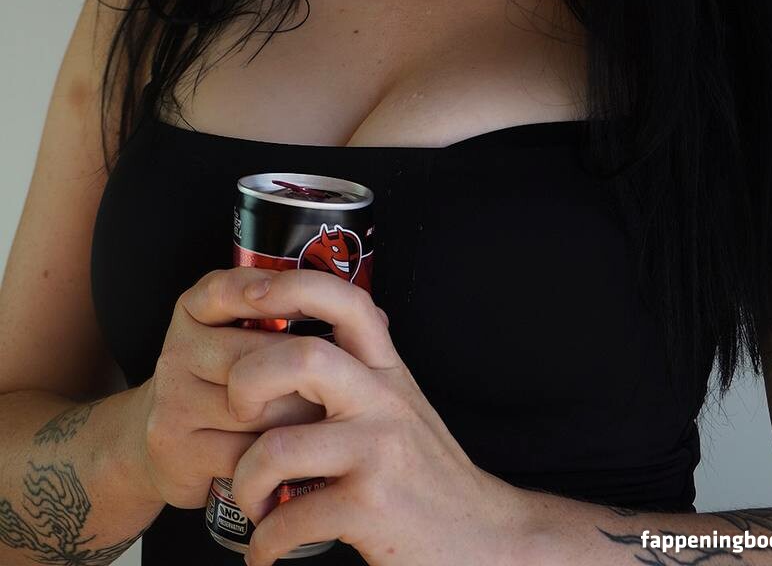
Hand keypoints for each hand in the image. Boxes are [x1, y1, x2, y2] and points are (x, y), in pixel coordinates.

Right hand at [131, 267, 328, 508]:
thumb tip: (380, 319)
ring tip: (327, 423)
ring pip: (254, 406)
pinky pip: (241, 451)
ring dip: (298, 418)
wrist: (166, 446)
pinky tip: (295, 458)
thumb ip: (294, 318)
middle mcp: (177, 351)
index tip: (302, 303)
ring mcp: (172, 401)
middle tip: (339, 386)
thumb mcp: (243, 341)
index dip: (263, 291)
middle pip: (254, 354)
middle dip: (303, 374)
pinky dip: (275, 459)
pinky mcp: (176, 449)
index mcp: (194, 313)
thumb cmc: (228, 386)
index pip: (223, 290)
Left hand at [229, 268, 532, 565]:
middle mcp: (383, 400)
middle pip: (302, 357)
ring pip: (277, 448)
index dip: (290, 285)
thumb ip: (365, 367)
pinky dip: (263, 544)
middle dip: (246, 383)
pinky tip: (266, 550)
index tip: (248, 297)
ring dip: (244, 483)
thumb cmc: (429, 473)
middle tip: (238, 415)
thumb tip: (329, 318)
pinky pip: (288, 520)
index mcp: (386, 369)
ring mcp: (377, 452)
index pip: (345, 299)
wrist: (481, 537)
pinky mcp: (369, 508)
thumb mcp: (402, 404)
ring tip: (252, 501)